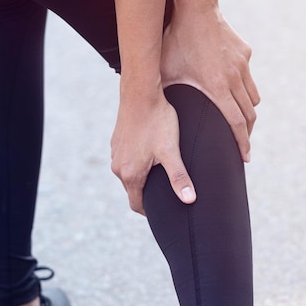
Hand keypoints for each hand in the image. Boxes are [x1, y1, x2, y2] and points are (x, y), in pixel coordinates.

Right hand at [110, 92, 195, 214]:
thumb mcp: (171, 151)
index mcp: (130, 174)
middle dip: (148, 195)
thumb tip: (189, 200)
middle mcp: (118, 166)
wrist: (141, 93)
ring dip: (142, 177)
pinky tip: (152, 154)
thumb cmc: (158, 121)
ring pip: (129, 174)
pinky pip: (126, 159)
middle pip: (133, 190)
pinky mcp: (117, 141)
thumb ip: (179, 177)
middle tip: (166, 194)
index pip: (137, 204)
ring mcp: (116, 152)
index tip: (163, 212)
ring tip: (161, 174)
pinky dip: (137, 162)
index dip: (150, 212)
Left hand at [161, 3, 259, 161]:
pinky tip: (234, 90)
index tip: (245, 157)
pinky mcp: (244, 53)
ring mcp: (242, 65)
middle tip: (243, 146)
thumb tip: (146, 114)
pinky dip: (245, 89)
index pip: (236, 123)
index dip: (242, 143)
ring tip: (241, 122)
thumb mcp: (166, 71)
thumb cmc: (176, 40)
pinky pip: (249, 78)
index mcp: (217, 87)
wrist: (196, 7)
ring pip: (254, 97)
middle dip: (247, 133)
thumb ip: (161, 93)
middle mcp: (235, 78)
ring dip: (249, 112)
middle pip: (250, 114)